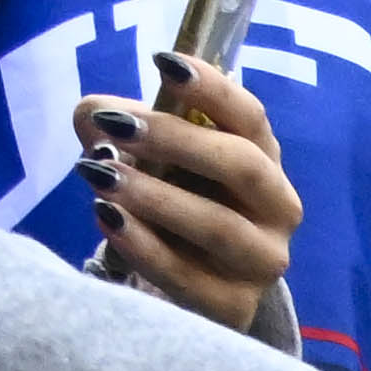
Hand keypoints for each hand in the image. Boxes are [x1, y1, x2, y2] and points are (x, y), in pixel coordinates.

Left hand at [82, 59, 301, 336]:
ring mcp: (262, 261)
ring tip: (100, 177)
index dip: (212, 88)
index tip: (163, 63)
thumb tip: (93, 115)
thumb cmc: (169, 203)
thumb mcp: (146, 158)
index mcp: (262, 157)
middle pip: (242, 166)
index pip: (249, 116)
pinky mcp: (236, 307)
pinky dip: (145, 248)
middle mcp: (277, 208)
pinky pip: (191, 278)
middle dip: (176, 141)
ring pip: (220, 227)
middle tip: (117, 126)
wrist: (184, 283)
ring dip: (156, 197)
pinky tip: (108, 220)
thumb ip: (118, 127)